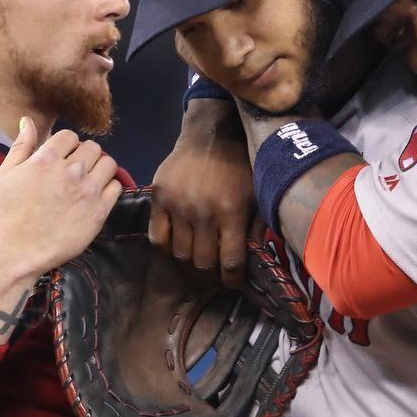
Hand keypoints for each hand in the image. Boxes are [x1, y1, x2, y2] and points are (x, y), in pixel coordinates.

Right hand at [0, 118, 122, 276]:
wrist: (22, 249)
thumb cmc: (12, 211)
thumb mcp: (6, 174)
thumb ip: (21, 145)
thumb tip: (28, 121)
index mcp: (47, 158)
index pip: (70, 136)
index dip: (67, 145)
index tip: (62, 158)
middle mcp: (71, 171)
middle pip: (93, 147)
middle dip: (85, 155)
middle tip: (76, 170)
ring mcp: (88, 190)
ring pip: (109, 163)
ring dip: (100, 168)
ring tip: (89, 179)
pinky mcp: (100, 209)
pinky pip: (116, 186)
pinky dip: (109, 187)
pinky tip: (96, 194)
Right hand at [150, 99, 257, 284]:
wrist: (211, 135)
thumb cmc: (240, 166)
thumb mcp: (258, 194)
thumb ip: (258, 227)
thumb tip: (257, 259)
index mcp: (231, 211)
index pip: (231, 262)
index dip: (233, 279)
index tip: (234, 281)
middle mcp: (203, 211)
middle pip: (203, 262)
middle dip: (212, 273)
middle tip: (216, 271)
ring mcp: (177, 205)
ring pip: (180, 254)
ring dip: (190, 262)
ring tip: (198, 259)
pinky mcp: (158, 197)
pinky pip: (157, 237)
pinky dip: (168, 247)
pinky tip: (179, 244)